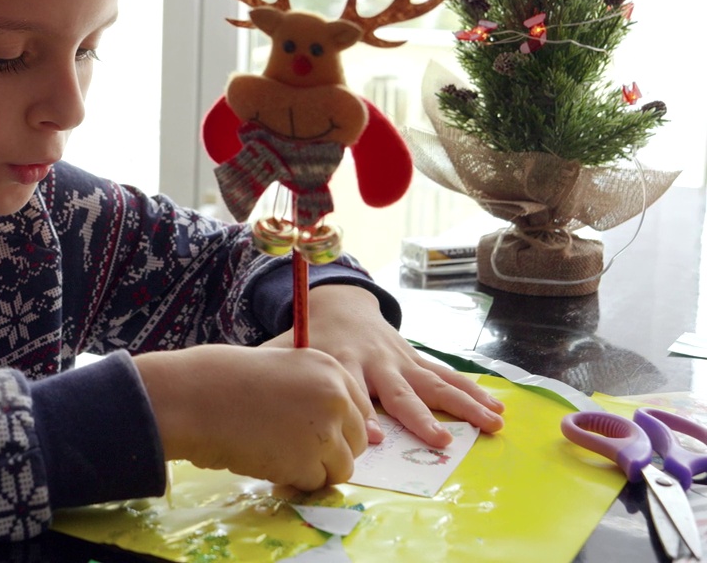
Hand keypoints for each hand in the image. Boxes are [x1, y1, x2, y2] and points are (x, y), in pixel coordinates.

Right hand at [133, 344, 372, 489]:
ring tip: (276, 454)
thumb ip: (313, 395)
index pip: (359, 410)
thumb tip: (345, 435)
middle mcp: (335, 398)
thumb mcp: (280, 372)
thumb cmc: (224, 381)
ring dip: (313, 469)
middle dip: (330, 451)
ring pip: (342, 468)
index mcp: (330, 369)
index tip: (315, 433)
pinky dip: (293, 480)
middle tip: (292, 448)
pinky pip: (314, 483)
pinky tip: (265, 460)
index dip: (338, 427)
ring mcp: (325, 431)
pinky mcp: (308, 463)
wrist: (194, 398)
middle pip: (357, 441)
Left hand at [289, 285, 504, 447]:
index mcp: (341, 359)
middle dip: (418, 416)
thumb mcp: (289, 350)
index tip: (373, 438)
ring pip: (434, 383)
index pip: (351, 387)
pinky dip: (472, 392)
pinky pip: (446, 377)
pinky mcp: (416, 360)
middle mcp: (376, 360)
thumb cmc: (310, 337)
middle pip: (399, 390)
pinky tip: (497, 408)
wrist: (338, 304)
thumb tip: (248, 392)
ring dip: (464, 404)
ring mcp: (401, 360)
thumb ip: (274, 371)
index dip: (360, 410)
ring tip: (493, 423)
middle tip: (438, 441)